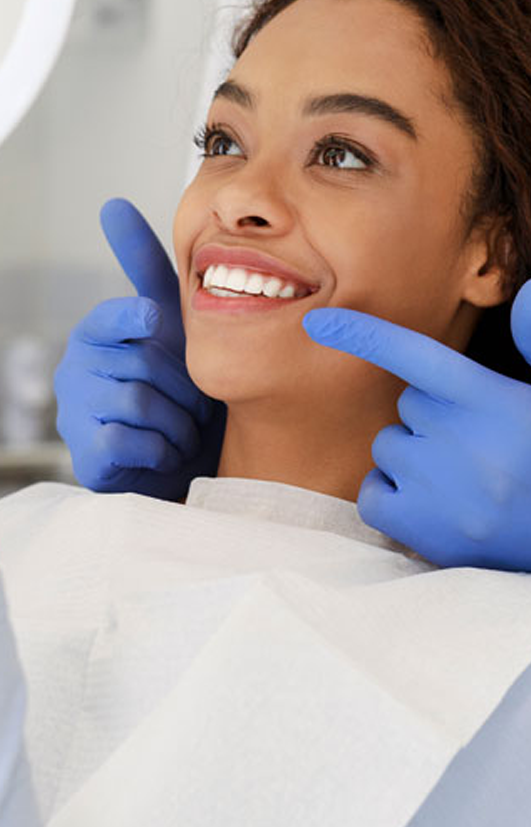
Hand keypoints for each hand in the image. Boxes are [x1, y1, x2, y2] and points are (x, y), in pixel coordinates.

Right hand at [54, 198, 225, 500]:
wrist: (173, 464)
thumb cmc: (172, 389)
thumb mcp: (166, 325)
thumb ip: (143, 268)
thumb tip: (110, 204)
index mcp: (96, 334)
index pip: (110, 316)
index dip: (134, 318)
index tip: (151, 320)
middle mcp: (76, 367)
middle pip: (141, 363)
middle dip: (183, 390)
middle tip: (194, 409)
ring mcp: (74, 411)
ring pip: (138, 402)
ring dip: (177, 424)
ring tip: (181, 433)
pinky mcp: (84, 452)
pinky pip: (128, 439)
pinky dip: (160, 449)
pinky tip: (163, 453)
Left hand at [303, 283, 530, 570]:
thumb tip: (520, 295)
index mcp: (494, 402)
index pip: (418, 355)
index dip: (365, 334)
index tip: (317, 322)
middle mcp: (462, 442)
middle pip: (407, 405)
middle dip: (434, 418)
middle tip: (478, 446)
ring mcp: (439, 490)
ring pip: (388, 448)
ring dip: (415, 458)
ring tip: (463, 481)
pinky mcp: (423, 531)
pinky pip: (371, 494)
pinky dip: (390, 496)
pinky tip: (430, 505)